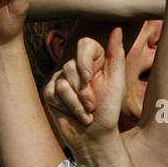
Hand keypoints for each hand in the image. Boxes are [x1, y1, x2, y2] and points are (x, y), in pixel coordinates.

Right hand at [44, 28, 124, 151]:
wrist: (95, 137)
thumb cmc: (109, 111)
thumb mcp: (117, 82)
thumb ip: (116, 55)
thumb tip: (118, 29)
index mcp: (94, 61)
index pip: (84, 45)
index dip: (84, 61)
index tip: (90, 78)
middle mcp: (76, 68)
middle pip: (70, 66)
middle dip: (84, 90)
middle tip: (93, 105)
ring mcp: (60, 80)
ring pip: (62, 82)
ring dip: (77, 103)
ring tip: (87, 114)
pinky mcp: (49, 94)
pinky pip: (53, 94)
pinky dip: (68, 107)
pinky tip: (75, 116)